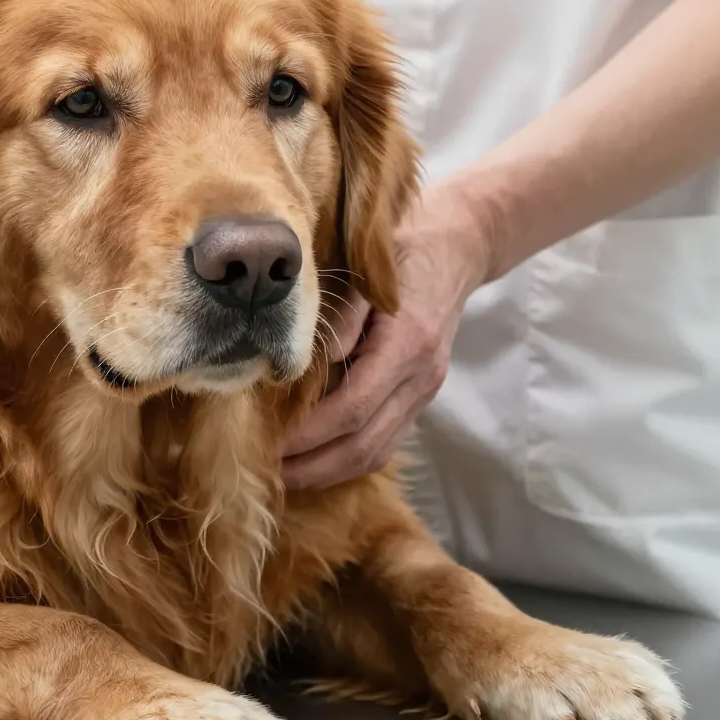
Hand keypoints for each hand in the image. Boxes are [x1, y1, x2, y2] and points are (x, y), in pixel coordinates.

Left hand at [281, 184, 493, 490]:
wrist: (457, 245)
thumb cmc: (401, 249)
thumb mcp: (367, 269)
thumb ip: (340, 316)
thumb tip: (305, 361)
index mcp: (407, 345)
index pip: (351, 410)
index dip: (306, 435)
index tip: (265, 443)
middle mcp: (421, 377)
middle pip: (363, 445)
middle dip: (310, 465)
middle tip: (263, 470)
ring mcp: (425, 391)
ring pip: (375, 452)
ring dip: (326, 471)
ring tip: (281, 474)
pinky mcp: (420, 396)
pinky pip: (384, 442)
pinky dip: (345, 459)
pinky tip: (311, 460)